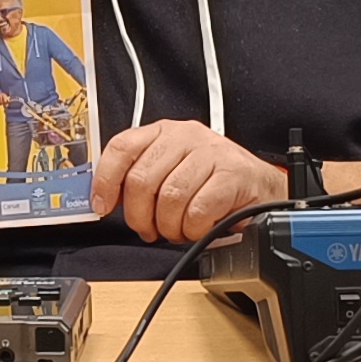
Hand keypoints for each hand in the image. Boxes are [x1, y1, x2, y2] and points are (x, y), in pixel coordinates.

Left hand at [92, 119, 289, 244]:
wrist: (258, 187)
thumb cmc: (210, 182)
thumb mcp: (170, 172)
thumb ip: (140, 180)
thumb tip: (105, 201)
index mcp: (164, 132)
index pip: (122, 147)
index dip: (106, 180)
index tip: (102, 206)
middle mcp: (185, 136)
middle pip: (142, 179)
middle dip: (141, 216)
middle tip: (151, 229)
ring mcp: (211, 152)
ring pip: (170, 198)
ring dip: (171, 225)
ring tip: (180, 229)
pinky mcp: (232, 174)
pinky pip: (198, 210)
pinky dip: (195, 228)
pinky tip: (200, 227)